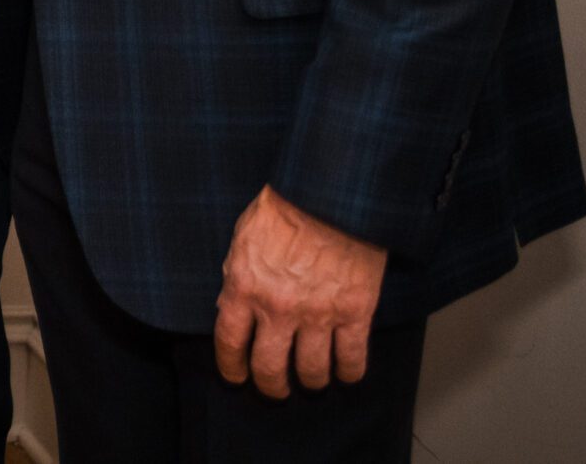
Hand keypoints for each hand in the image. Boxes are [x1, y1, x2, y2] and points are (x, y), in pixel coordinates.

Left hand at [213, 186, 386, 396]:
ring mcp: (318, 314)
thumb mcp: (242, 241)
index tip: (236, 377)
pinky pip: (352, 358)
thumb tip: (232, 310)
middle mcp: (278, 309)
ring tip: (311, 381)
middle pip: (271, 368)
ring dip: (311, 382)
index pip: (231, 343)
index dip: (232, 367)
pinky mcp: (355, 313)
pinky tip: (346, 374)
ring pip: (312, 371)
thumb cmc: (282, 210)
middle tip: (275, 390)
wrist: (329, 195)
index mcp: (245, 288)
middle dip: (271, 386)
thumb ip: (237, 279)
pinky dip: (349, 373)